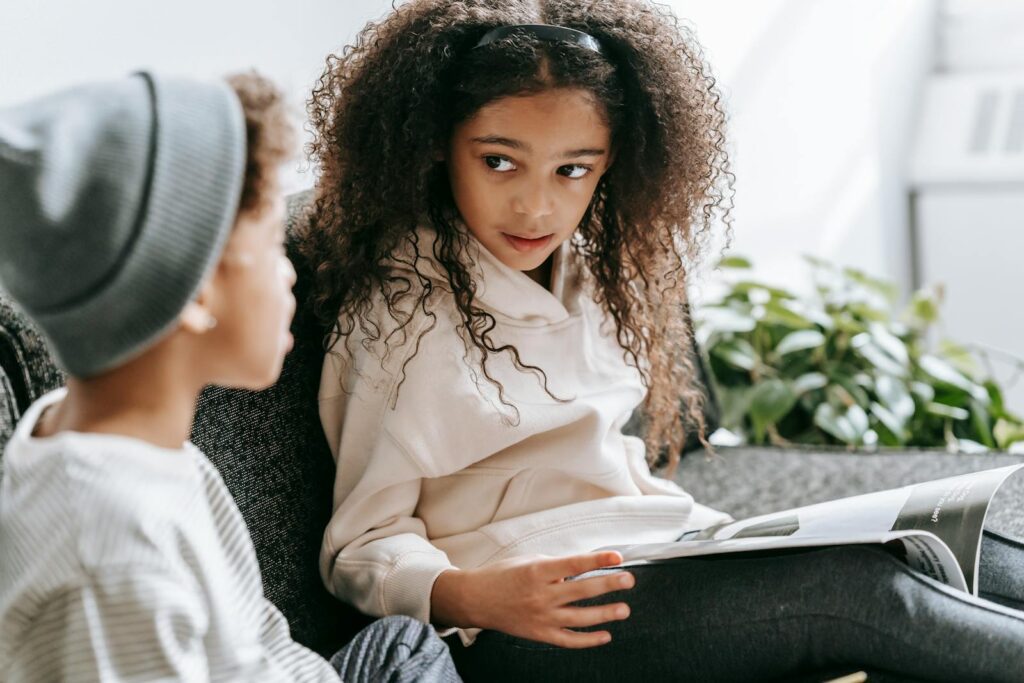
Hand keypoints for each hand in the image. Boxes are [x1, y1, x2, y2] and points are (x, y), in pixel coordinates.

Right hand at [430, 551, 633, 647]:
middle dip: (609, 585)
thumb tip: (582, 570)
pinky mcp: (538, 634)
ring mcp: (540, 617)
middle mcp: (541, 595)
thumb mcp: (527, 560)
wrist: (475, 599)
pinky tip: (605, 636)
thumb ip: (555, 566)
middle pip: (582, 591)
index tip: (618, 557)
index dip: (598, 561)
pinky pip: (568, 640)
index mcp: (537, 571)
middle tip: (629, 580)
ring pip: (579, 618)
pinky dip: (588, 640)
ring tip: (624, 609)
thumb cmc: (501, 575)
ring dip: (605, 614)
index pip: (574, 564)